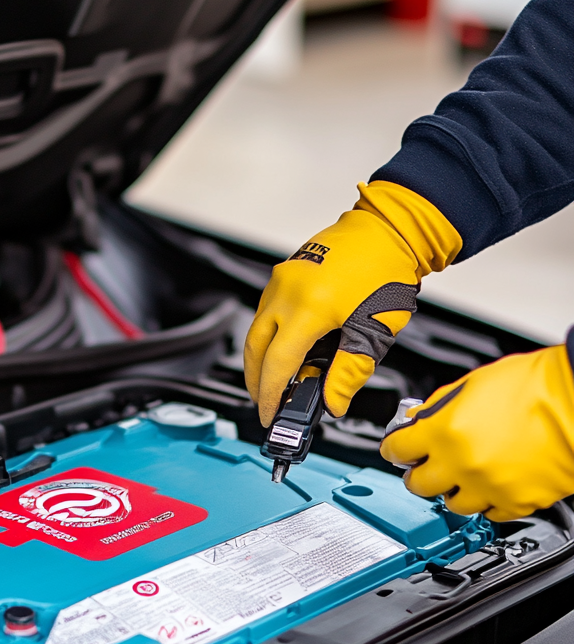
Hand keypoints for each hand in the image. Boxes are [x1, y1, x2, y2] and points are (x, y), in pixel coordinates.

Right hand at [245, 181, 461, 426]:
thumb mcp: (374, 332)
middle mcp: (287, 292)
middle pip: (254, 349)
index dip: (270, 395)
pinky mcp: (284, 272)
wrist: (390, 229)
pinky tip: (285, 346)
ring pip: (256, 328)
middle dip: (255, 380)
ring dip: (261, 357)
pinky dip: (270, 334)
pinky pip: (266, 310)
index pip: (278, 364)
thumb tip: (333, 403)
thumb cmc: (387, 271)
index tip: (270, 414)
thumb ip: (349, 374)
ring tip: (276, 377)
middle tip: (265, 401)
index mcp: (309, 309)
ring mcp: (282, 279)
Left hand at [381, 345, 573, 521]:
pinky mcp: (516, 502)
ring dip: (453, 490)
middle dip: (418, 473)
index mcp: (442, 432)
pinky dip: (487, 500)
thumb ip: (437, 409)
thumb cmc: (534, 384)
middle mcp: (460, 464)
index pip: (396, 450)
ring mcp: (488, 487)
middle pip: (416, 485)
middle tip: (427, 465)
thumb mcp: (471, 385)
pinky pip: (489, 513)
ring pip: (451, 504)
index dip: (395, 448)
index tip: (398, 450)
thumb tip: (417, 421)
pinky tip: (492, 484)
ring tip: (465, 474)